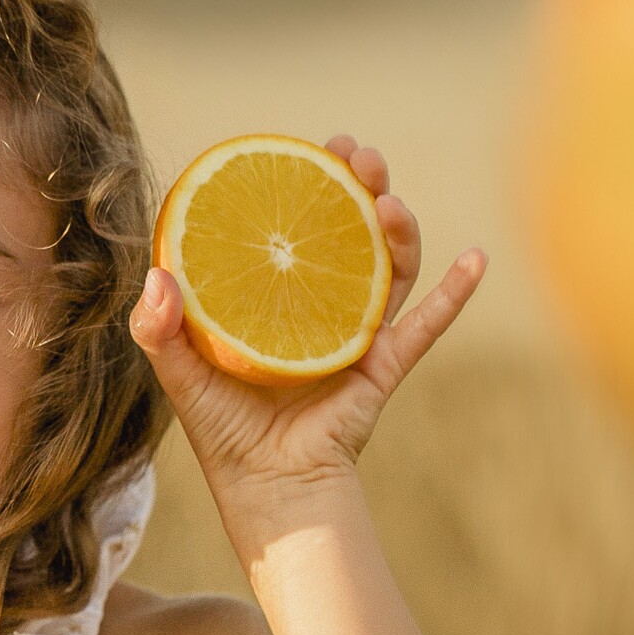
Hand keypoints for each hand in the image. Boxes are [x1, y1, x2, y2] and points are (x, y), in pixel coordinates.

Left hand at [129, 135, 485, 497]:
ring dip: (398, 228)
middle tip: (357, 154)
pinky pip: (425, 326)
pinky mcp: (383, 365)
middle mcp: (319, 304)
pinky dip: (455, 294)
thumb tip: (158, 277)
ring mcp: (355, 332)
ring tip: (388, 200)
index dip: (306, 182)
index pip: (293, 225)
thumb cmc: (221, 430)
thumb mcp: (178, 373)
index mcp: (274, 295)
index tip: (309, 147)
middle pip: (350, 230)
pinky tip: (476, 259)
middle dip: (359, 184)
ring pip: (389, 266)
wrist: (266, 487)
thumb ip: (157, 328)